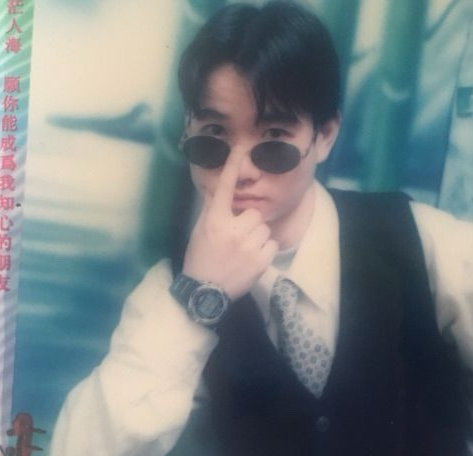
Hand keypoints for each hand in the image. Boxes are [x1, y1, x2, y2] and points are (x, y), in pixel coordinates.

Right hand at [182, 148, 277, 299]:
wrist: (205, 292)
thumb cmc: (200, 258)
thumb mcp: (200, 231)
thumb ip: (211, 209)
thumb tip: (217, 189)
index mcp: (215, 220)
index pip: (225, 188)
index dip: (233, 166)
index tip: (241, 147)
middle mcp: (233, 229)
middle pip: (254, 213)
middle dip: (248, 223)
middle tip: (237, 238)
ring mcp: (249, 245)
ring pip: (264, 228)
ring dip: (257, 237)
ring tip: (244, 251)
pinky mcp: (261, 260)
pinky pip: (272, 243)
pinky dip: (265, 250)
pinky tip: (252, 259)